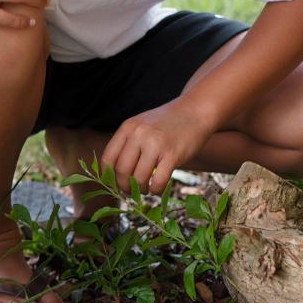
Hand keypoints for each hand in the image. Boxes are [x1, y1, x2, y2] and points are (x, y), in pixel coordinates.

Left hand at [101, 100, 216, 194]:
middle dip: (124, 186)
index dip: (109, 176)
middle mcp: (139, 135)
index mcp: (127, 128)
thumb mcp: (141, 126)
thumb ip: (127, 143)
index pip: (108, 159)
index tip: (115, 183)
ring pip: (138, 178)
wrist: (195, 111)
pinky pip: (158, 182)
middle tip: (129, 191)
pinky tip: (156, 189)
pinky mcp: (172, 155)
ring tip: (145, 189)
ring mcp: (156, 144)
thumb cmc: (166, 122)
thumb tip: (114, 174)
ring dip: (140, 190)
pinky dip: (155, 190)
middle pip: (121, 171)